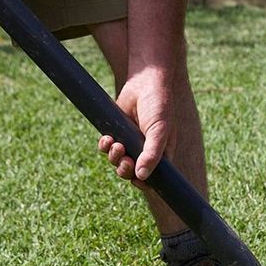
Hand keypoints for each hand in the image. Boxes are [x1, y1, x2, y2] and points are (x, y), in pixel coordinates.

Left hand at [98, 67, 178, 190]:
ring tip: (116, 144)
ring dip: (114, 157)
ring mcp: (130, 142)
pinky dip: (104, 146)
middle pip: (131, 172)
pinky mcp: (117, 132)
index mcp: (161, 153)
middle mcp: (145, 150)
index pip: (152, 177)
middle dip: (125, 170)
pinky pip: (107, 147)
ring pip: (117, 161)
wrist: (144, 82)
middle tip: (125, 160)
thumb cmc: (159, 106)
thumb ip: (151, 154)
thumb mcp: (159, 131)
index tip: (136, 181)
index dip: (143, 183)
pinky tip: (107, 138)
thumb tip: (141, 176)